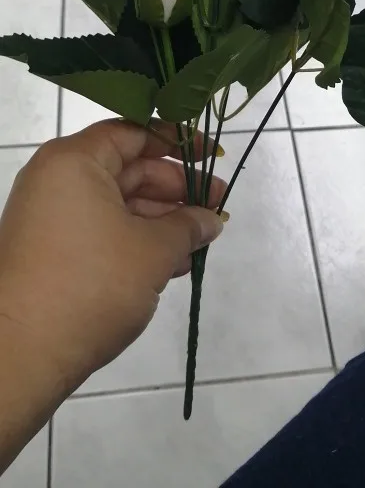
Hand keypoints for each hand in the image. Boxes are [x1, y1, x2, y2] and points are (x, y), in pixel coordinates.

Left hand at [0, 119, 224, 394]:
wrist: (21, 354)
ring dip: (161, 220)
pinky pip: (102, 230)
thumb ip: (188, 227)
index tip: (213, 156)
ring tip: (201, 242)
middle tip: (219, 208)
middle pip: (127, 168)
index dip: (177, 142)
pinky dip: (137, 240)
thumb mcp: (152, 251)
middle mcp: (57, 179)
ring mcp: (50, 216)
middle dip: (176, 189)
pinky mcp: (50, 250)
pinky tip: (173, 263)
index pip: (133, 133)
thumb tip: (211, 220)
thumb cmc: (91, 285)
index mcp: (74, 161)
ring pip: (117, 203)